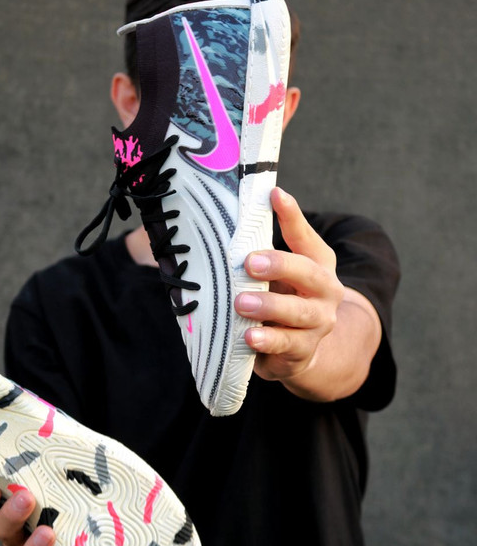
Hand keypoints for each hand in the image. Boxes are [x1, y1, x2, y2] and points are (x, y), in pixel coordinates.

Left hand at [235, 187, 344, 385]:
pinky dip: (268, 340)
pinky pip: (287, 344)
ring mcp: (318, 322)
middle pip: (309, 274)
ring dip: (269, 306)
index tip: (274, 194)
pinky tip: (250, 336)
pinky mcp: (303, 350)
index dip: (292, 215)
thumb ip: (260, 254)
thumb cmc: (281, 301)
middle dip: (280, 265)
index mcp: (318, 264)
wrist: (299, 351)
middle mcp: (325, 291)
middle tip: (249, 262)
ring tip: (242, 302)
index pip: (305, 236)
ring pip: (298, 312)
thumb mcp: (276, 276)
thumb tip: (220, 226)